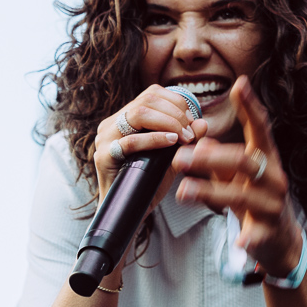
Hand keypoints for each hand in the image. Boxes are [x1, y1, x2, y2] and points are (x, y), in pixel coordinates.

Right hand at [94, 84, 207, 202]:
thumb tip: (202, 122)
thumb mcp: (173, 156)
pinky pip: (131, 141)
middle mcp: (112, 123)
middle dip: (175, 113)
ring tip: (184, 137)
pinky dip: (155, 139)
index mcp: (125, 118)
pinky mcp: (104, 156)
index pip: (151, 94)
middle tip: (190, 132)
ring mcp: (105, 138)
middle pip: (147, 100)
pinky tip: (171, 142)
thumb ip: (187, 139)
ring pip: (138, 114)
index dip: (176, 103)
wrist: (130, 212)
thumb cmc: (149, 182)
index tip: (192, 121)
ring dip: (168, 123)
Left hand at [172, 75, 302, 276]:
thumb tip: (201, 138)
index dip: (250, 106)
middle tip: (181, 157)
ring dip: (211, 192)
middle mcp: (274, 178)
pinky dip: (248, 239)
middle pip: (245, 161)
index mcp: (266, 159)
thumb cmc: (255, 199)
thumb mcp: (236, 176)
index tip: (239, 84)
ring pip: (242, 196)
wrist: (280, 240)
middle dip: (212, 157)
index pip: (260, 128)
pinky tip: (239, 243)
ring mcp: (273, 206)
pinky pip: (257, 235)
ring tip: (183, 192)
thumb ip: (219, 158)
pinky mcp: (269, 232)